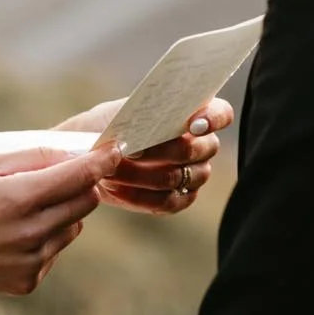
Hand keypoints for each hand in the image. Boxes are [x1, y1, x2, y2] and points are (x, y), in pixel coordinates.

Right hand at [0, 141, 123, 297]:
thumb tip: (70, 154)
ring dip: (61, 213)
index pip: (78, 176)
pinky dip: (44, 240)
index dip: (101, 162)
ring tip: (23, 209)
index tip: (116, 151)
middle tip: (64, 177)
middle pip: (85, 203)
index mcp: (19, 198)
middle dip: (83, 186)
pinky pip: (53, 253)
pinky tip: (9, 237)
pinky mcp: (27, 282)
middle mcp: (30, 232)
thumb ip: (30, 158)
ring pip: (72, 228)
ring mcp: (31, 262)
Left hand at [55, 99, 235, 216]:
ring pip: (180, 176)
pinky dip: (138, 195)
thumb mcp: (118, 112)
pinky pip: (167, 202)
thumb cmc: (110, 124)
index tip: (191, 124)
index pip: (221, 114)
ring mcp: (194, 174)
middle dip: (164, 149)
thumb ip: (137, 117)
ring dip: (142, 174)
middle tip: (133, 148)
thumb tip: (144, 131)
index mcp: (195, 114)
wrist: (92, 150)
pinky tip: (114, 188)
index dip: (213, 118)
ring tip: (112, 168)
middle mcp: (202, 145)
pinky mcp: (179, 199)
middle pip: (201, 149)